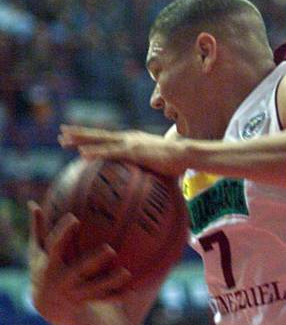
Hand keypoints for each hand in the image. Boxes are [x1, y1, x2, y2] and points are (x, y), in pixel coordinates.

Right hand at [28, 202, 131, 324]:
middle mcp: (63, 280)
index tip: (74, 218)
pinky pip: (105, 299)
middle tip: (110, 249)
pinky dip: (118, 296)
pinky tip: (133, 290)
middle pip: (79, 270)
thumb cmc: (45, 267)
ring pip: (95, 289)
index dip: (63, 233)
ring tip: (126, 272)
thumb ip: (38, 229)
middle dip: (93, 261)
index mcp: (50, 265)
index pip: (55, 247)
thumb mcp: (38, 251)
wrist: (49, 304)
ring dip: (110, 281)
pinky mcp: (88, 301)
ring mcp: (76, 293)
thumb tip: (32, 204)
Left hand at [58, 125, 187, 177]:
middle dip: (79, 133)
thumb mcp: (157, 168)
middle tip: (61, 132)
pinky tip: (81, 154)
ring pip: (99, 140)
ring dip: (80, 140)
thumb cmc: (176, 163)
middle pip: (99, 135)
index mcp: (133, 140)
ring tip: (63, 139)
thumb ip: (148, 175)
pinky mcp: (133, 151)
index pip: (107, 137)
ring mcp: (130, 143)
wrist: (186, 154)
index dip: (91, 136)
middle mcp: (129, 138)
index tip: (75, 136)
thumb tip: (147, 192)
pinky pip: (109, 152)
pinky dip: (95, 152)